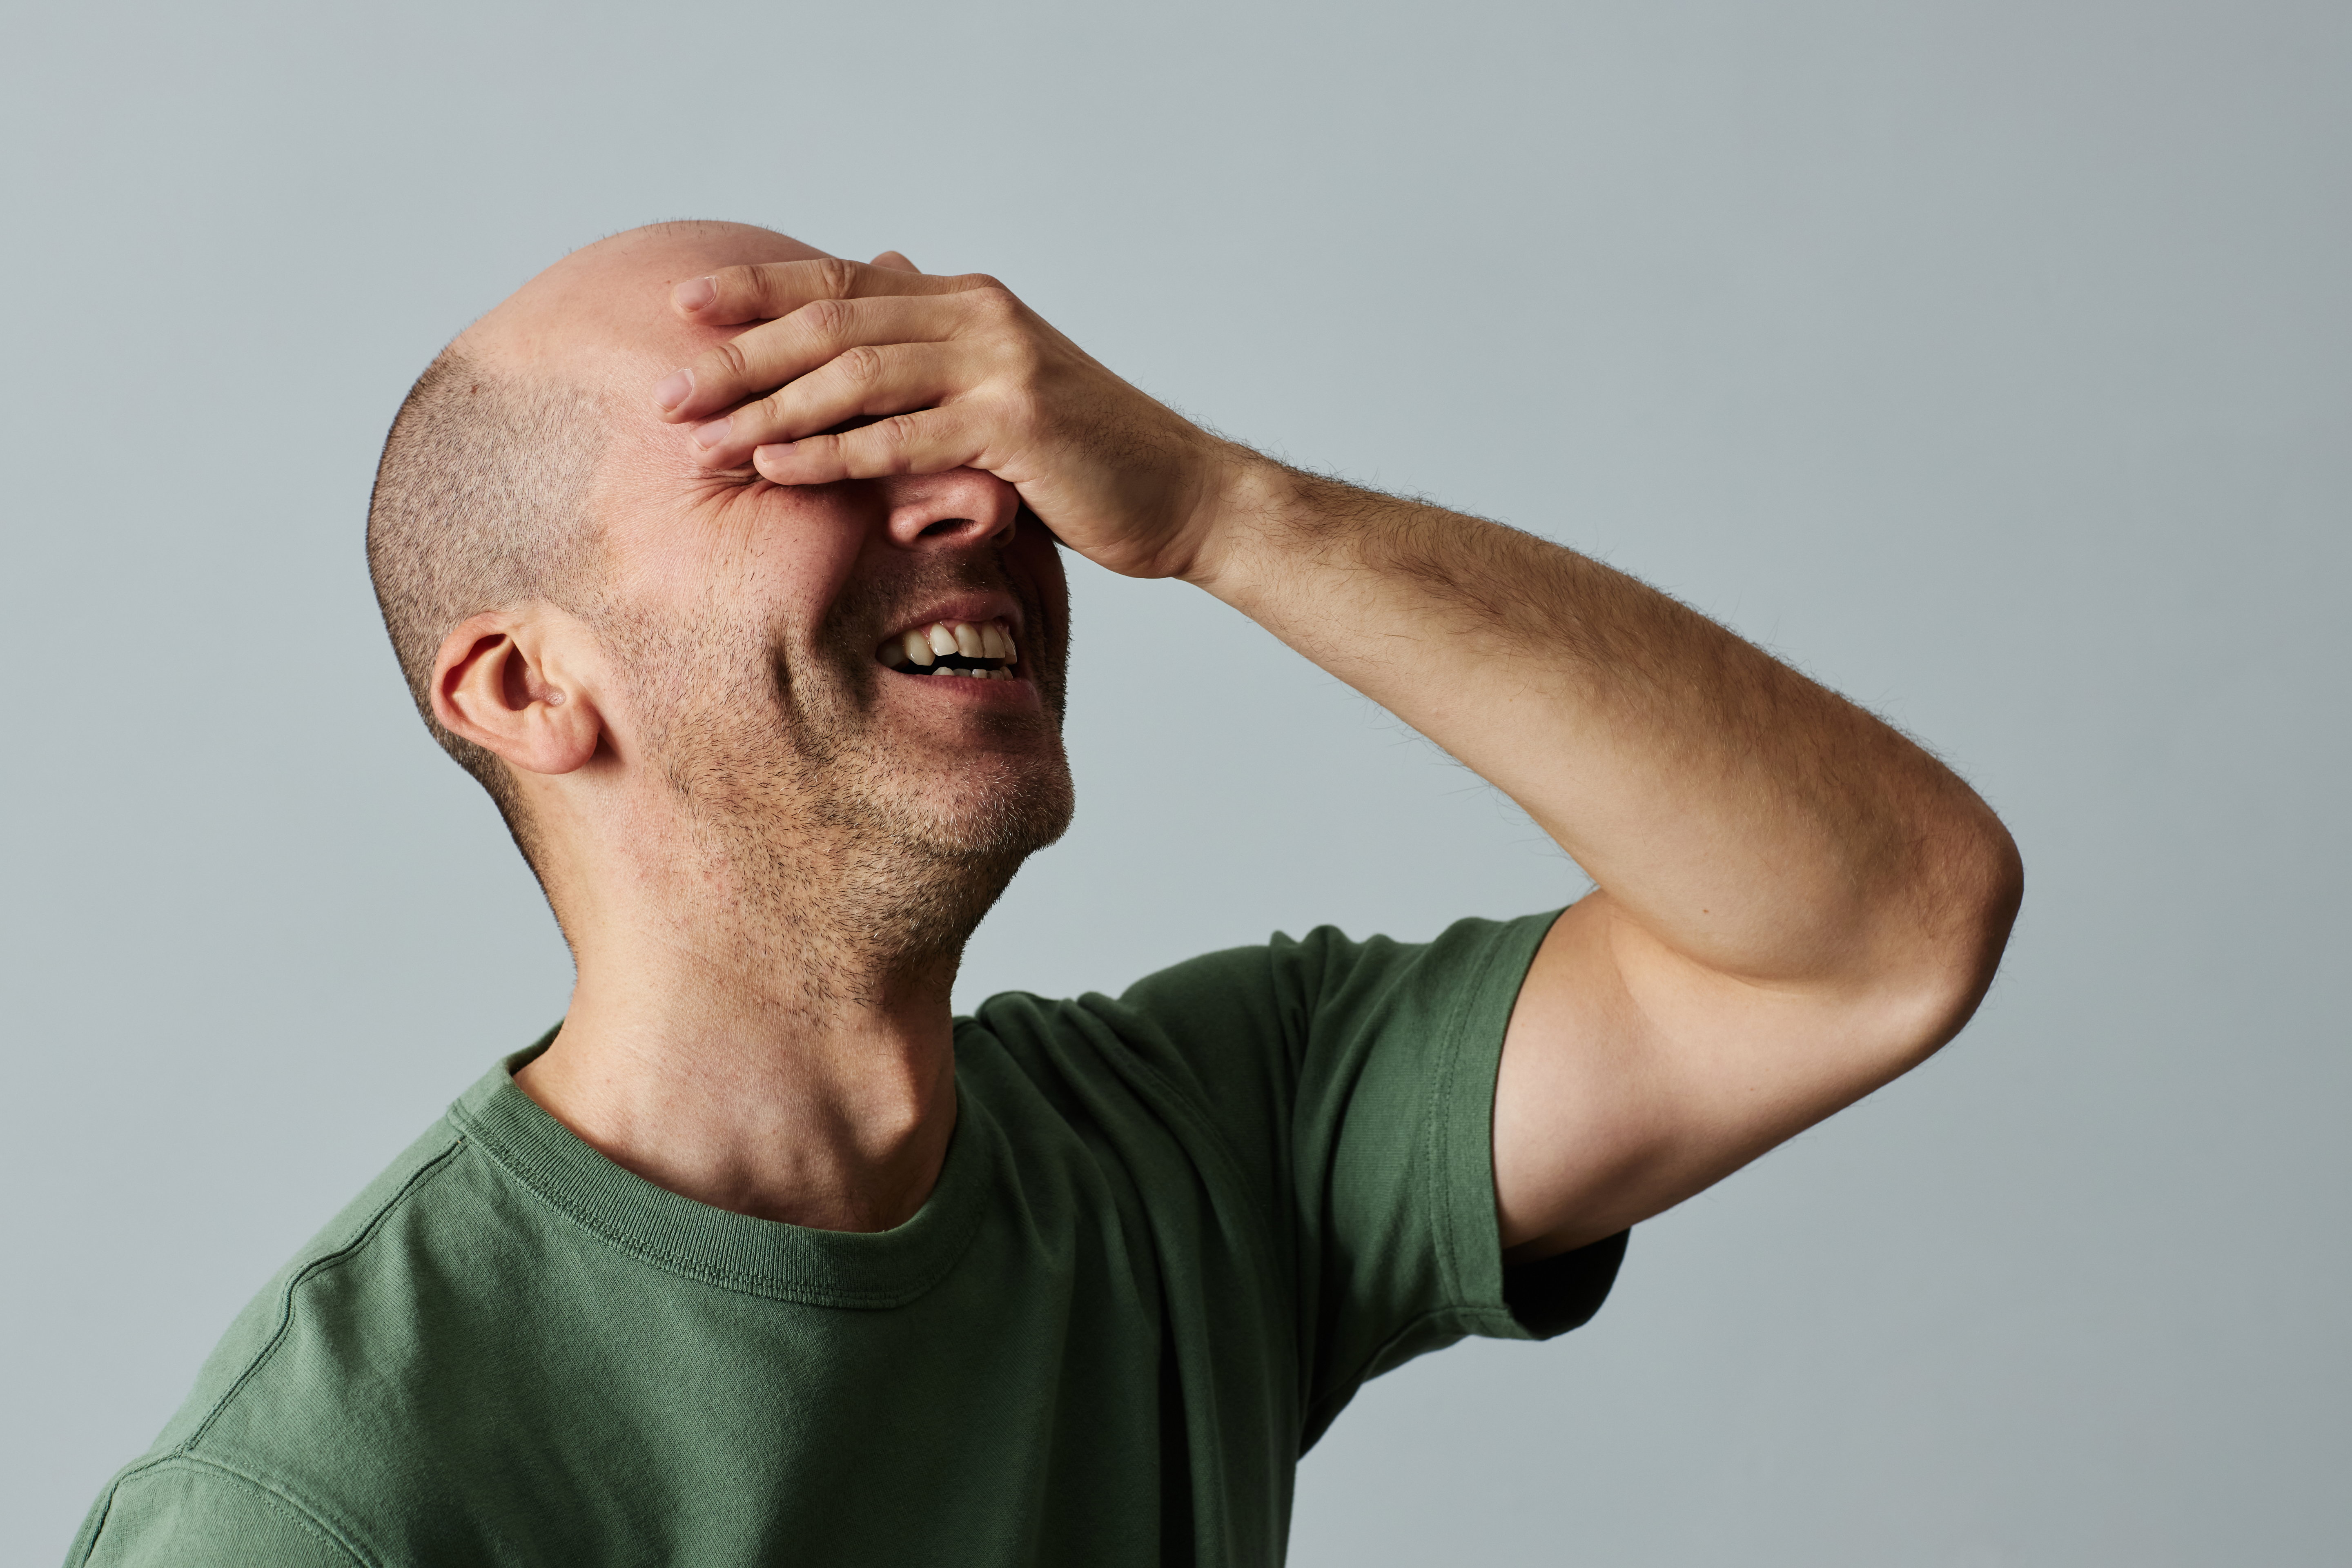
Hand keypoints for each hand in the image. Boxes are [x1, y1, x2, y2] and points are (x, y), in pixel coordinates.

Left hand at [650, 252, 1248, 582]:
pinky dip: (832, 452)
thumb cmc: (1090, 455)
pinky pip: (901, 437)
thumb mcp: (1007, 382)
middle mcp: (979, 316)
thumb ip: (942, 339)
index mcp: (969, 301)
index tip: (685, 304)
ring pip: (857, 373)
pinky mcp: (1016, 424)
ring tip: (702, 438)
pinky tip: (777, 466)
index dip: (760, 290)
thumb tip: (888, 268)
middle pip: (835, 320)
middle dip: (742, 355)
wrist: (1186, 494)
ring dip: (769, 407)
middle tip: (669, 388)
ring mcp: (1000, 366)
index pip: (844, 281)